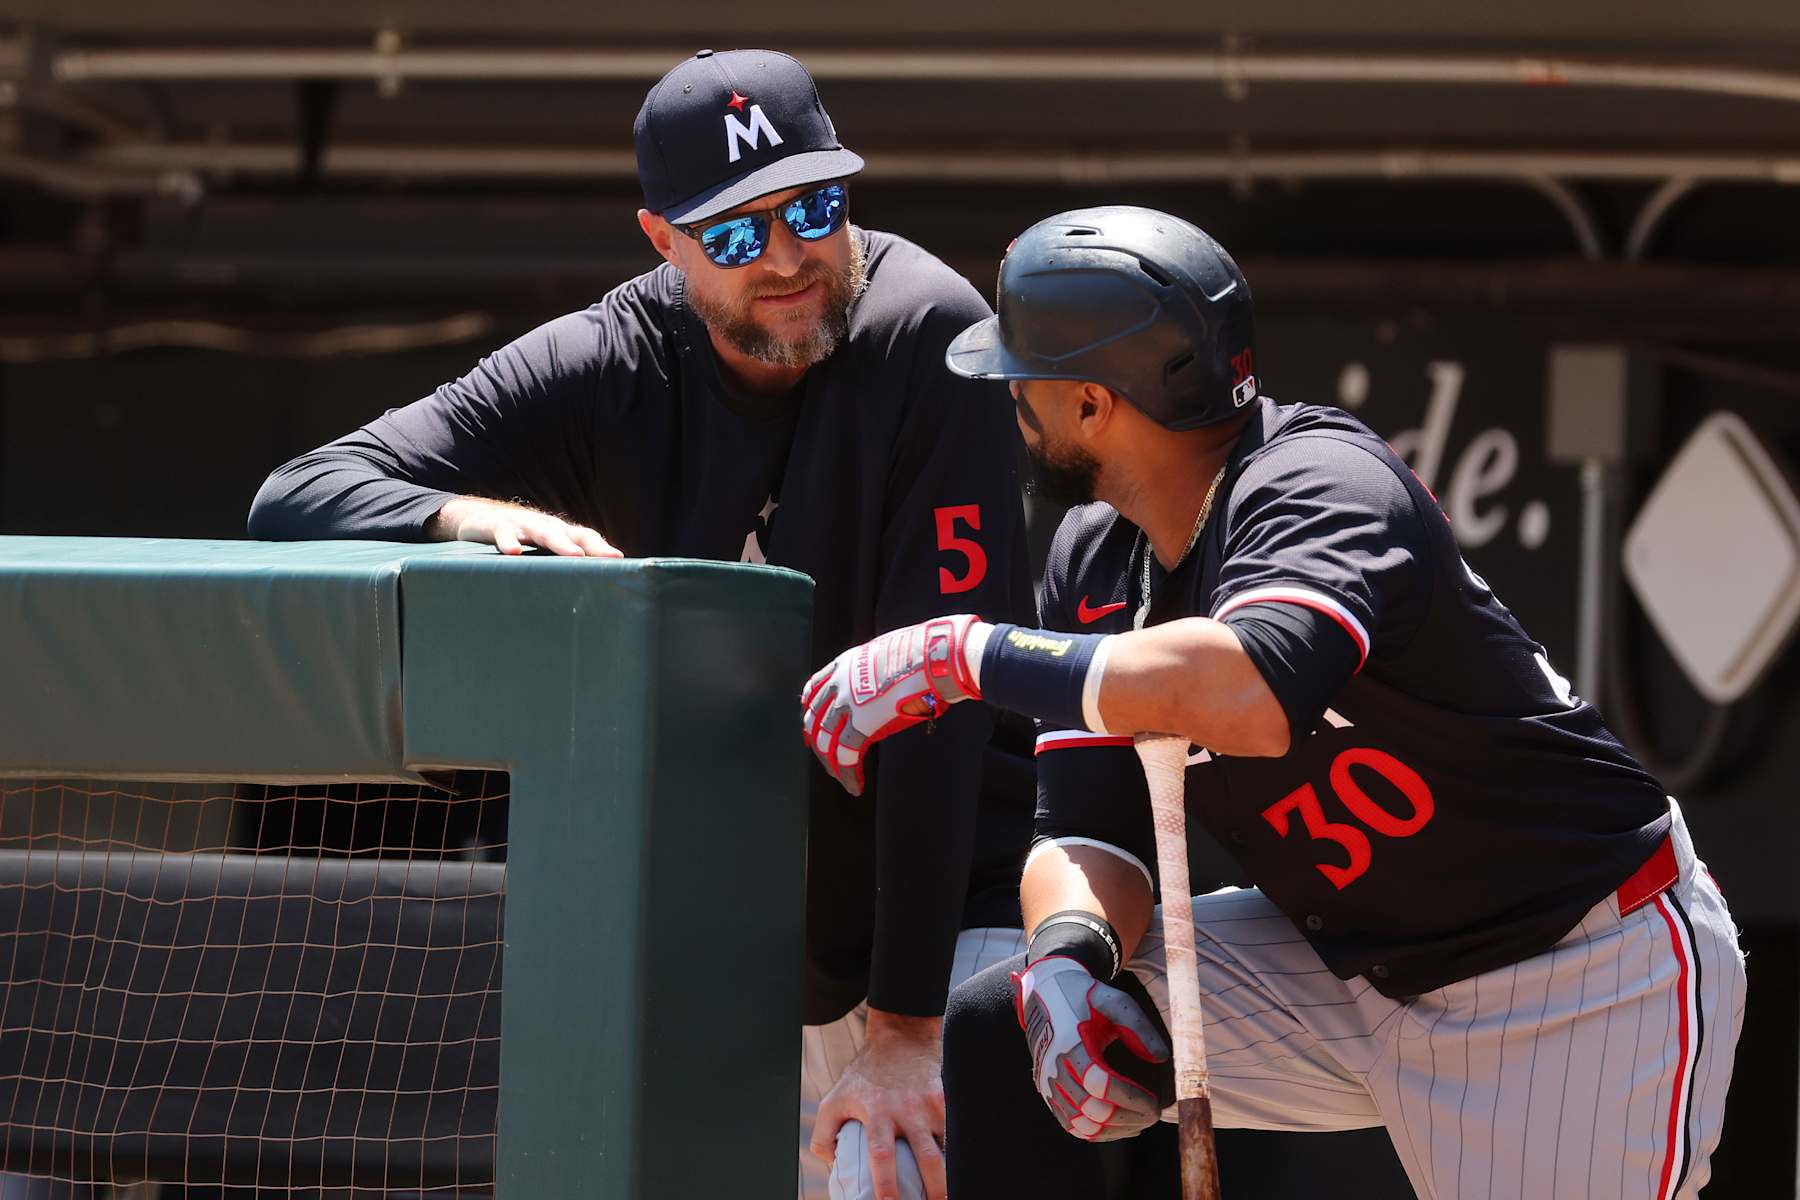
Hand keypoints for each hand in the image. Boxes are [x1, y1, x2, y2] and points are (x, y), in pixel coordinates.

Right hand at [429, 497, 621, 557]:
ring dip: (560, 543)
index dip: (603, 549)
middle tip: (608, 559)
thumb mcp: (543, 552)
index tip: (620, 561)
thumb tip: (587, 595)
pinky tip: (513, 553)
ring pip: (544, 532)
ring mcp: (524, 524)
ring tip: (575, 555)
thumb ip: (562, 568)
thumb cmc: (522, 542)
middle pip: (572, 535)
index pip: (587, 538)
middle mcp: (547, 527)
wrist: (482, 519)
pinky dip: (509, 542)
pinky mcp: (499, 526)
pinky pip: (505, 534)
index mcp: (561, 534)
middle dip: (591, 547)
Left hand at [800, 615, 983, 794]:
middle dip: (816, 742)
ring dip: (831, 763)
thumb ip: (879, 674)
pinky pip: (845, 756)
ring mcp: (846, 705)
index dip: (810, 711)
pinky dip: (848, 774)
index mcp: (844, 665)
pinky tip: (855, 786)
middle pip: (813, 719)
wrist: (932, 658)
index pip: (813, 690)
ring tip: (840, 777)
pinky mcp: (860, 726)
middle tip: (825, 758)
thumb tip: (892, 687)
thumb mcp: (889, 657)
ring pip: (825, 741)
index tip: (812, 724)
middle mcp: (838, 684)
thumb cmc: (924, 656)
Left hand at [810, 1011, 946, 1199]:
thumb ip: (825, 1133)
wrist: (900, 1039)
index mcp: (876, 1112)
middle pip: (926, 1157)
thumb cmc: (864, 1076)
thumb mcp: (835, 1099)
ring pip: (947, 1146)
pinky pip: (957, 1128)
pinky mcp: (946, 1097)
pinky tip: (961, 1165)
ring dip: (952, 1173)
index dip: (886, 1182)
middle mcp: (906, 1110)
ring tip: (952, 1193)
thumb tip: (832, 1165)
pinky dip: (960, 1148)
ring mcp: (929, 1104)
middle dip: (935, 1187)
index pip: (881, 1154)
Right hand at [1013, 956, 1169, 1141]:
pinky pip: (1071, 1124)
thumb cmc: (1083, 996)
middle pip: (1094, 1111)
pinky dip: (1096, 1133)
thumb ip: (1138, 1026)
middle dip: (1129, 1118)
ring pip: (1082, 1124)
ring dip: (1115, 1129)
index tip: (1155, 1102)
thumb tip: (1160, 1057)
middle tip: (1154, 1114)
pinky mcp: (1047, 1092)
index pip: (1102, 1085)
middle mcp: (1056, 1069)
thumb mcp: (1113, 1000)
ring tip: (1140, 1122)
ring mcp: (1049, 1084)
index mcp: (1071, 1045)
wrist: (1043, 994)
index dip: (1132, 1099)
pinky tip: (1118, 1126)